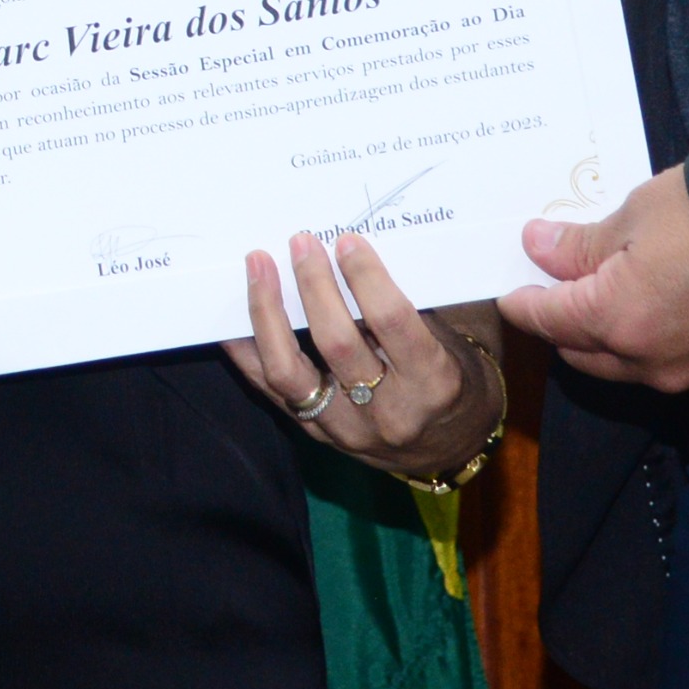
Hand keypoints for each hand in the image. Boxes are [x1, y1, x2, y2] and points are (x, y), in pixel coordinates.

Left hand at [221, 230, 507, 482]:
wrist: (451, 447)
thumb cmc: (456, 378)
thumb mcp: (455, 340)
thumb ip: (416, 301)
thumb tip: (361, 249)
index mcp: (433, 383)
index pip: (393, 323)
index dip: (367, 278)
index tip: (347, 241)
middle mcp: (388, 413)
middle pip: (337, 344)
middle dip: (314, 287)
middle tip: (300, 242)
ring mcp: (346, 430)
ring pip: (290, 372)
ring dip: (268, 314)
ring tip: (259, 267)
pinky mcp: (317, 434)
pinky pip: (271, 391)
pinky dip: (247, 352)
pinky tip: (232, 318)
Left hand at [496, 165, 688, 391]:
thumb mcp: (638, 214)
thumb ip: (582, 243)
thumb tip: (538, 248)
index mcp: (615, 321)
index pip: (547, 319)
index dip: (523, 302)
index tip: (511, 288)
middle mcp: (647, 362)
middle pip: (580, 352)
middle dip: (560, 322)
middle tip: (553, 282)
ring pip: (622, 365)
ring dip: (602, 336)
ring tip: (600, 289)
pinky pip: (664, 364)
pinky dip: (645, 341)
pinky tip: (651, 305)